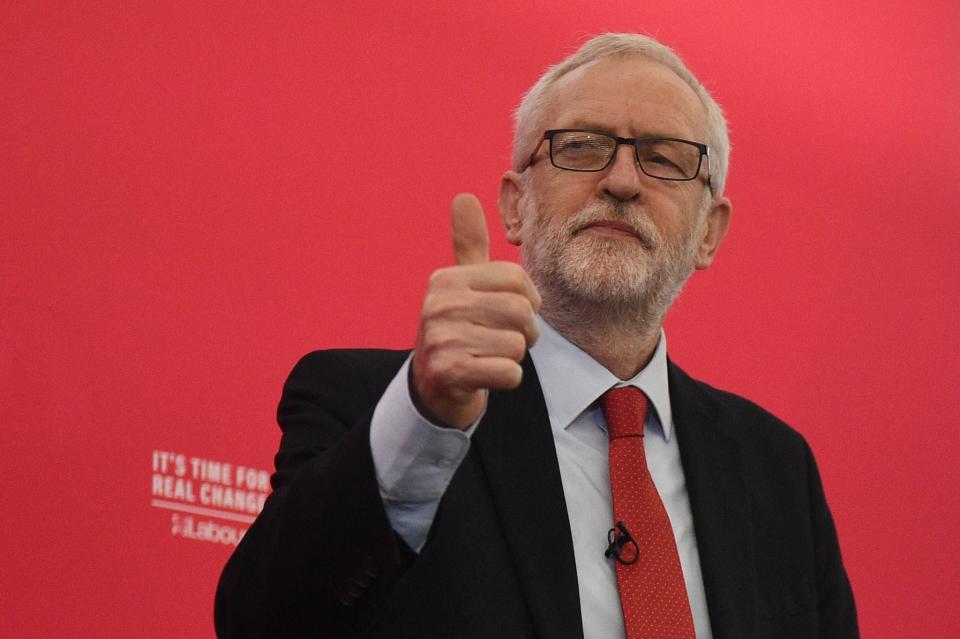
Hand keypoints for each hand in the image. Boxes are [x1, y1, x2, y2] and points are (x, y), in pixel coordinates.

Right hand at [411, 193, 541, 429]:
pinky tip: (485, 375)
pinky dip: (507, 379)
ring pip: (518, 345)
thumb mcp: (462, 285)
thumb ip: (468, 244)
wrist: (434, 386)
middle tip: (505, 340)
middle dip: (526, 332)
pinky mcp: (448, 372)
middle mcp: (439, 305)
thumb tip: (463, 197)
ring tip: (490, 356)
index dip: (529, 299)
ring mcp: (440, 339)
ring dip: (514, 356)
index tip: (513, 313)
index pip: (517, 278)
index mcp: (446, 279)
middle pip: (521, 311)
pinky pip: (509, 372)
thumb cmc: (459, 329)